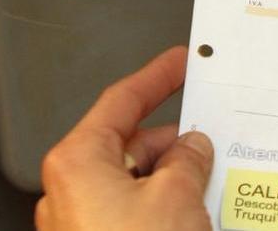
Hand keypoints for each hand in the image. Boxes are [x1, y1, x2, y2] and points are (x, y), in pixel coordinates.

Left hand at [36, 46, 213, 230]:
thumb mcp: (175, 195)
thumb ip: (187, 160)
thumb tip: (193, 149)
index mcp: (77, 161)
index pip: (121, 100)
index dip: (156, 76)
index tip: (177, 62)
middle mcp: (69, 190)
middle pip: (130, 145)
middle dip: (172, 142)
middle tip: (208, 140)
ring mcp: (80, 221)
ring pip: (134, 182)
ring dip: (170, 180)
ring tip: (206, 186)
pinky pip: (132, 211)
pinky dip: (160, 207)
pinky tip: (190, 213)